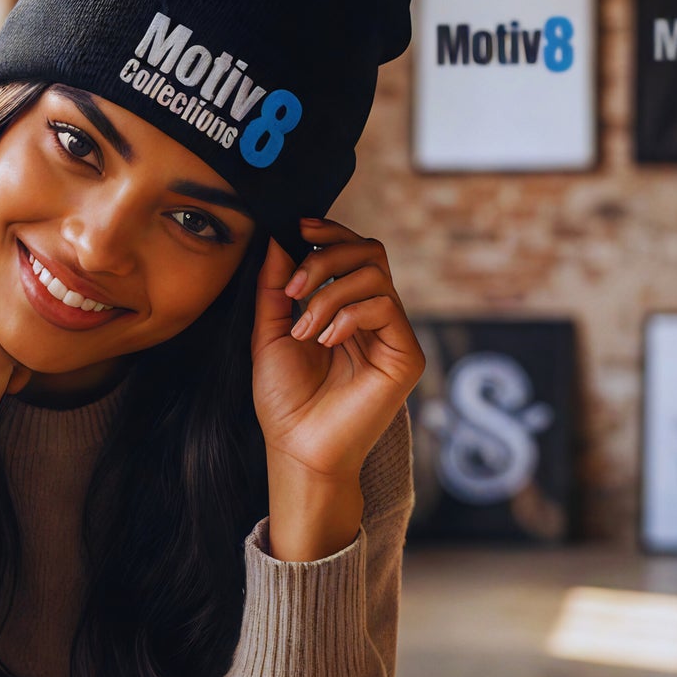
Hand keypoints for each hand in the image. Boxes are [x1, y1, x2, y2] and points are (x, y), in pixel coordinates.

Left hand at [252, 217, 424, 486]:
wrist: (297, 449)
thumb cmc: (284, 400)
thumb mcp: (270, 332)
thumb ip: (276, 287)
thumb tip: (280, 238)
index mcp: (345, 308)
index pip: (352, 252)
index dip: (330, 233)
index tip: (298, 228)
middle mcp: (373, 317)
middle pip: (369, 251)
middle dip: (326, 257)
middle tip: (294, 290)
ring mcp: (392, 335)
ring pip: (374, 274)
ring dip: (329, 294)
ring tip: (303, 329)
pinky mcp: (406, 356)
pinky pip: (385, 306)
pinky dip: (348, 314)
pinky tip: (324, 341)